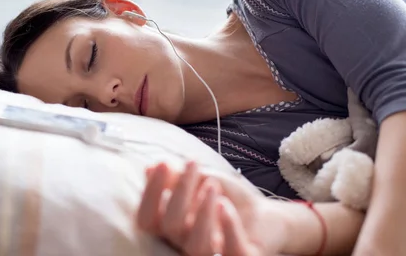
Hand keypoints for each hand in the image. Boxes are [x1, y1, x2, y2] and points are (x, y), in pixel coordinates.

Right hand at [137, 161, 286, 255]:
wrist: (262, 214)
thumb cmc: (224, 196)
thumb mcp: (200, 180)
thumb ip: (177, 177)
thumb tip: (150, 169)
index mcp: (171, 226)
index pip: (147, 219)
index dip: (151, 193)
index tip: (163, 164)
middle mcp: (184, 243)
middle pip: (171, 227)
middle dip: (180, 191)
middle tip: (193, 164)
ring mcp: (210, 254)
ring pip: (196, 245)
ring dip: (202, 212)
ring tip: (212, 185)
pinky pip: (230, 252)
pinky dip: (228, 227)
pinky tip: (225, 205)